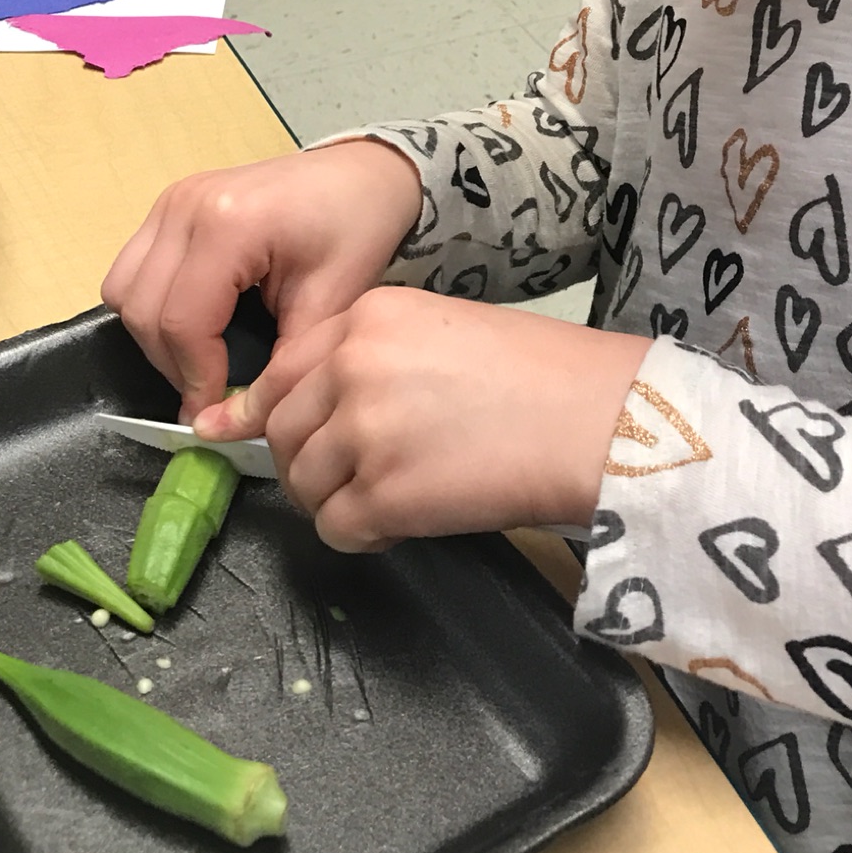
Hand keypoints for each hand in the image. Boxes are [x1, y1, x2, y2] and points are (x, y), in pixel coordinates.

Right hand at [102, 140, 424, 417]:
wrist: (362, 173)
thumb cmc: (356, 230)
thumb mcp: (330, 305)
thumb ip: (279, 368)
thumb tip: (230, 425)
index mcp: (228, 225)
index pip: (182, 321)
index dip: (194, 377)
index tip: (217, 412)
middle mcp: (185, 206)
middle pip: (142, 310)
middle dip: (172, 363)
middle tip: (212, 390)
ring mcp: (170, 200)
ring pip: (123, 290)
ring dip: (154, 336)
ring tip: (203, 357)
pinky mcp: (168, 204)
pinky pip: (132, 268)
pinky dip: (152, 304)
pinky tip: (198, 320)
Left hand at [192, 287, 647, 550]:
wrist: (595, 418)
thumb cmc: (541, 373)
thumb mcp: (445, 330)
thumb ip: (373, 358)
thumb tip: (321, 408)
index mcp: (367, 318)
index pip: (282, 370)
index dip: (267, 410)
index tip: (256, 432)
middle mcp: (352, 367)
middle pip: (283, 430)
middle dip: (306, 462)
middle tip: (349, 479)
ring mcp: (363, 432)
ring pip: (302, 484)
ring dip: (334, 500)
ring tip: (389, 499)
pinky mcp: (382, 495)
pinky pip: (335, 528)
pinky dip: (361, 535)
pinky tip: (403, 523)